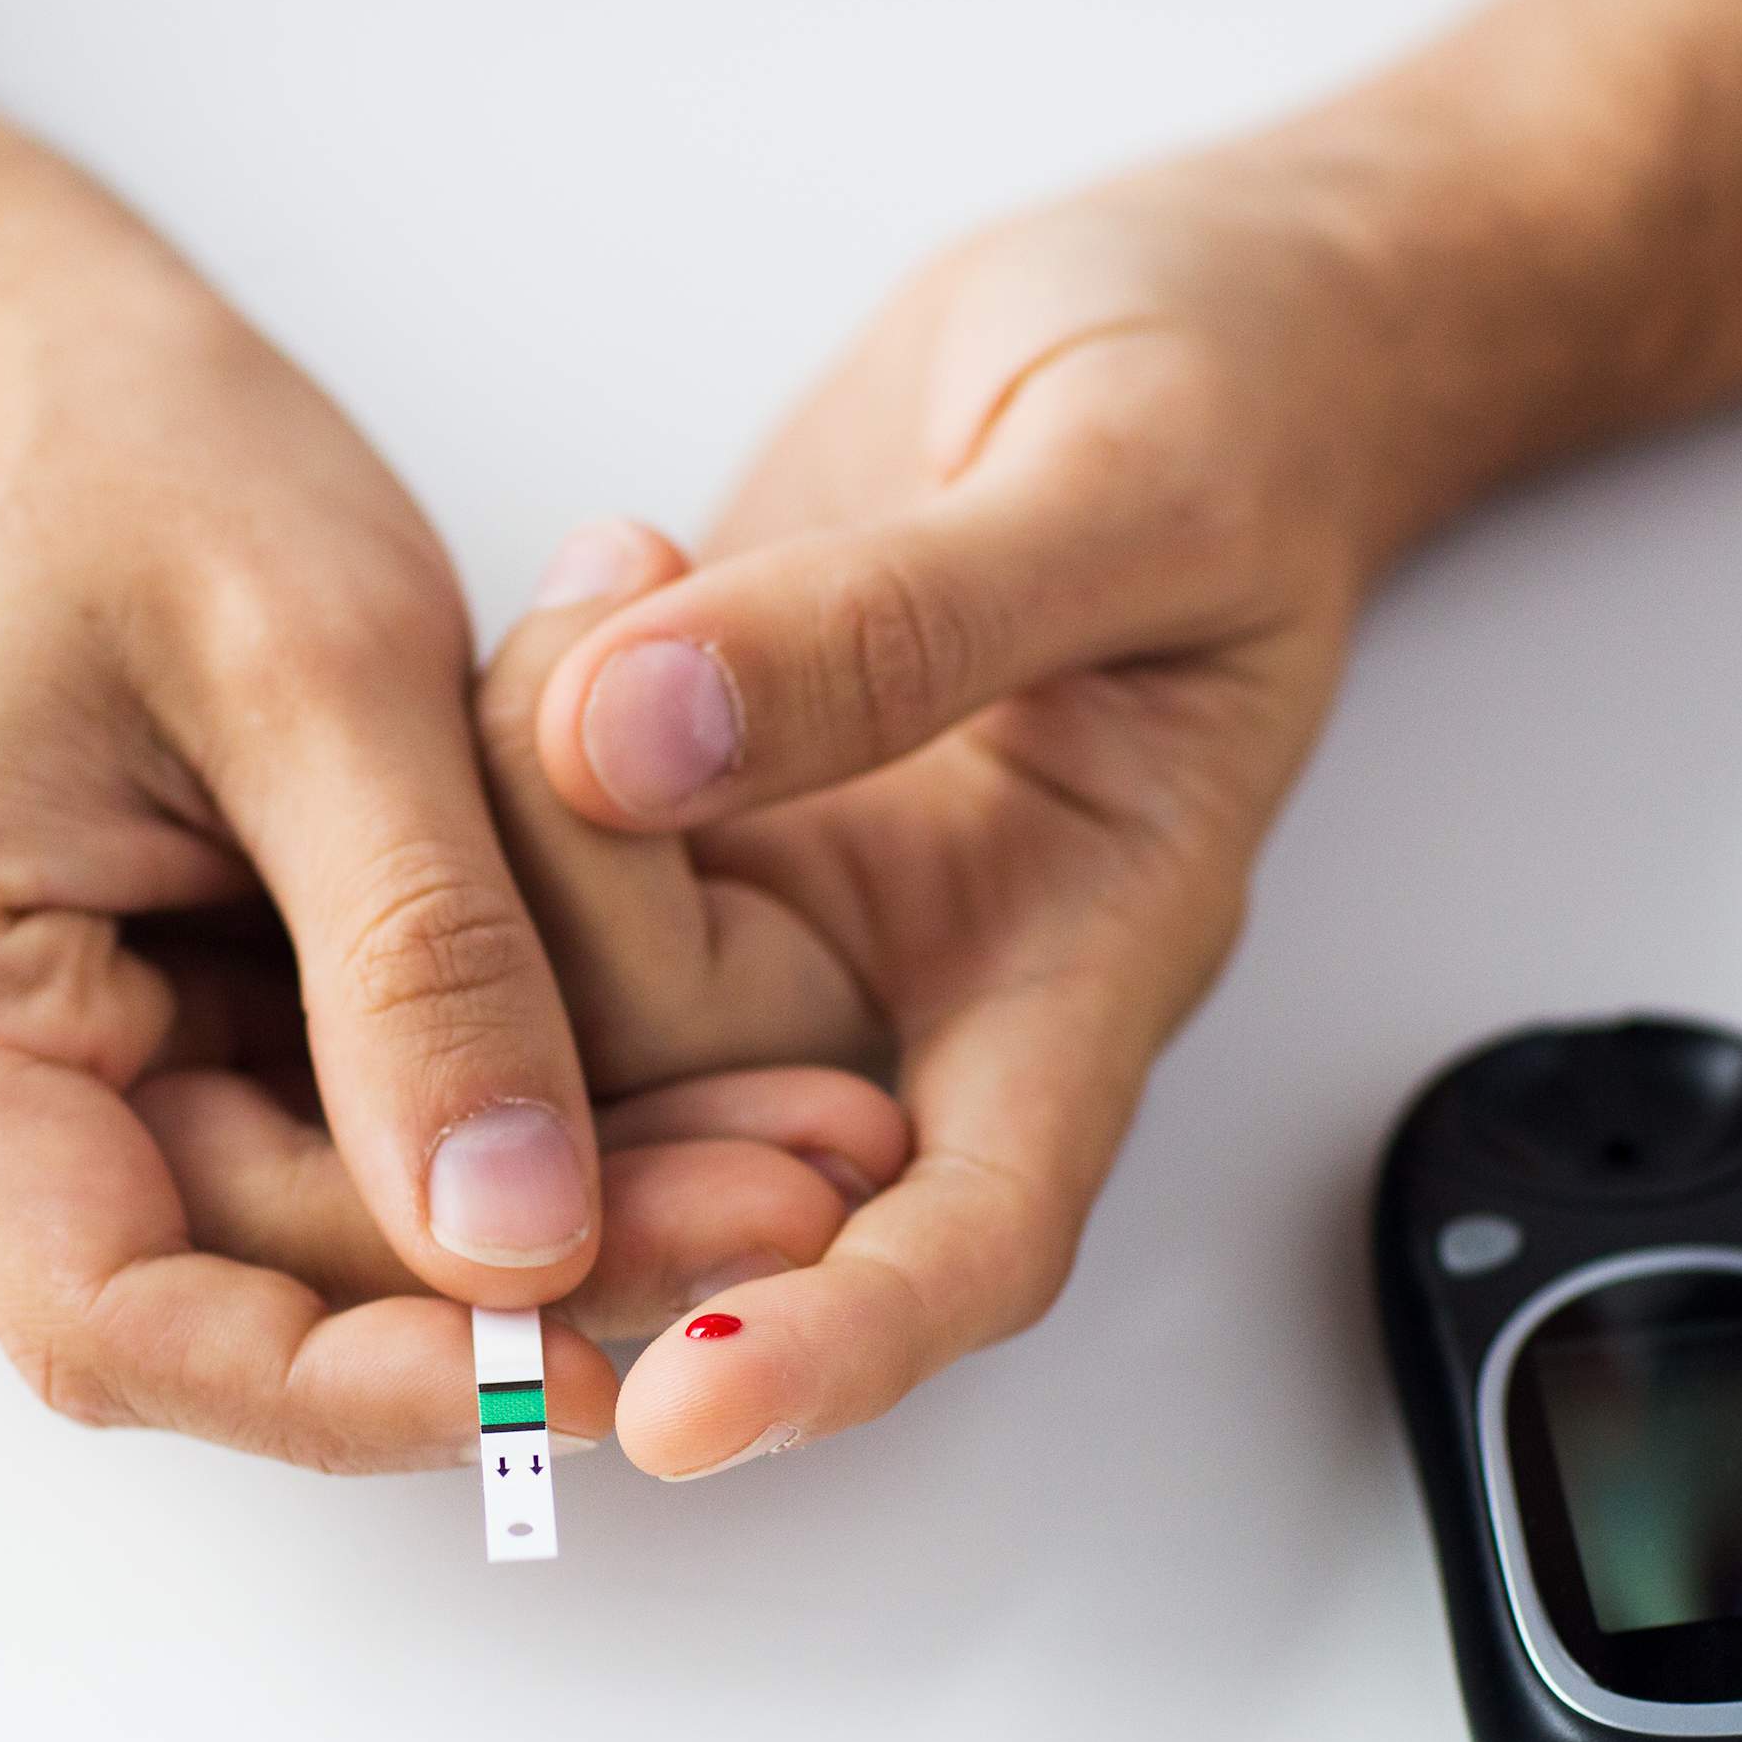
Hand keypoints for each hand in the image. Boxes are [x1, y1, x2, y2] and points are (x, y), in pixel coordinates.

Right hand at [0, 207, 900, 1469]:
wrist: (11, 360)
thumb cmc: (131, 449)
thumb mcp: (322, 663)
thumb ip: (423, 960)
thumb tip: (521, 1248)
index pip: (118, 1312)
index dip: (367, 1382)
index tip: (611, 1365)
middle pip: (234, 1282)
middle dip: (525, 1269)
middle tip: (802, 1200)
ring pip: (296, 1229)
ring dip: (541, 1207)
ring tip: (799, 1144)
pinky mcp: (101, 1043)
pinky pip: (303, 1142)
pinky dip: (483, 1124)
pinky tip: (687, 1088)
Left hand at [516, 150, 1399, 1477]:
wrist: (1207, 329)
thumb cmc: (1234, 404)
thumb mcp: (1115, 484)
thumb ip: (893, 623)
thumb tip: (629, 738)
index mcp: (1085, 961)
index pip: (969, 1233)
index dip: (833, 1350)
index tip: (675, 1412)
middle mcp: (917, 983)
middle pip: (699, 1135)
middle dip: (582, 1000)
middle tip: (559, 716)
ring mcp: (793, 909)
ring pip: (573, 999)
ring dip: (524, 824)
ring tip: (618, 582)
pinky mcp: (694, 822)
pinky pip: (528, 861)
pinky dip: (507, 738)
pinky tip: (594, 579)